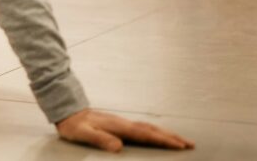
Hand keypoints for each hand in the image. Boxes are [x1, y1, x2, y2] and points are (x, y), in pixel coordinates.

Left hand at [56, 109, 193, 152]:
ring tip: (180, 140)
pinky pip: (142, 128)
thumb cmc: (73, 124)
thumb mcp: (82, 133)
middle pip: (152, 130)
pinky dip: (155, 132)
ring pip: (149, 128)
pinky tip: (157, 135)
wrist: (66, 109)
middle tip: (190, 144)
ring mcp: (121, 122)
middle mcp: (123, 123)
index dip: (162, 140)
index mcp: (118, 126)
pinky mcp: (119, 124)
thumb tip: (118, 147)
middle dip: (171, 137)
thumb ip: (99, 139)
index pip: (144, 135)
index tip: (179, 146)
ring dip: (166, 133)